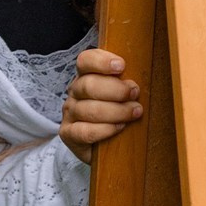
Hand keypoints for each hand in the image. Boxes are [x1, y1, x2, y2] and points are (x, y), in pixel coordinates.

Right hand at [59, 49, 142, 164]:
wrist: (104, 145)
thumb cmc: (118, 112)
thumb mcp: (123, 93)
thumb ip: (127, 83)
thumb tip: (136, 83)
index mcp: (86, 75)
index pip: (85, 61)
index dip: (101, 61)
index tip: (121, 66)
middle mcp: (75, 92)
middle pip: (89, 85)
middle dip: (116, 90)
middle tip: (134, 93)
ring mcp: (70, 113)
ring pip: (89, 109)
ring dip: (116, 111)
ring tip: (135, 112)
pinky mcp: (69, 134)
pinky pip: (85, 131)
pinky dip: (105, 129)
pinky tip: (119, 127)